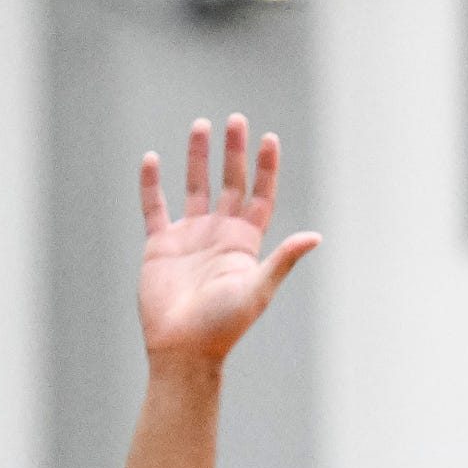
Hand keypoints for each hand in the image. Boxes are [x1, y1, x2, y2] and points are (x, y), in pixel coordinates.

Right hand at [137, 113, 320, 373]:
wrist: (183, 348)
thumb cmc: (224, 324)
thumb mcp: (258, 289)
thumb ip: (283, 260)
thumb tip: (316, 237)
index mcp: (246, 243)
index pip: (260, 196)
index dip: (266, 168)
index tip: (269, 138)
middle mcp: (220, 235)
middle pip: (229, 183)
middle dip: (234, 152)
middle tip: (236, 119)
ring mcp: (190, 237)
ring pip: (194, 187)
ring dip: (198, 158)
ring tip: (201, 125)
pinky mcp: (160, 245)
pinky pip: (154, 207)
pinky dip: (152, 184)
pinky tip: (152, 159)